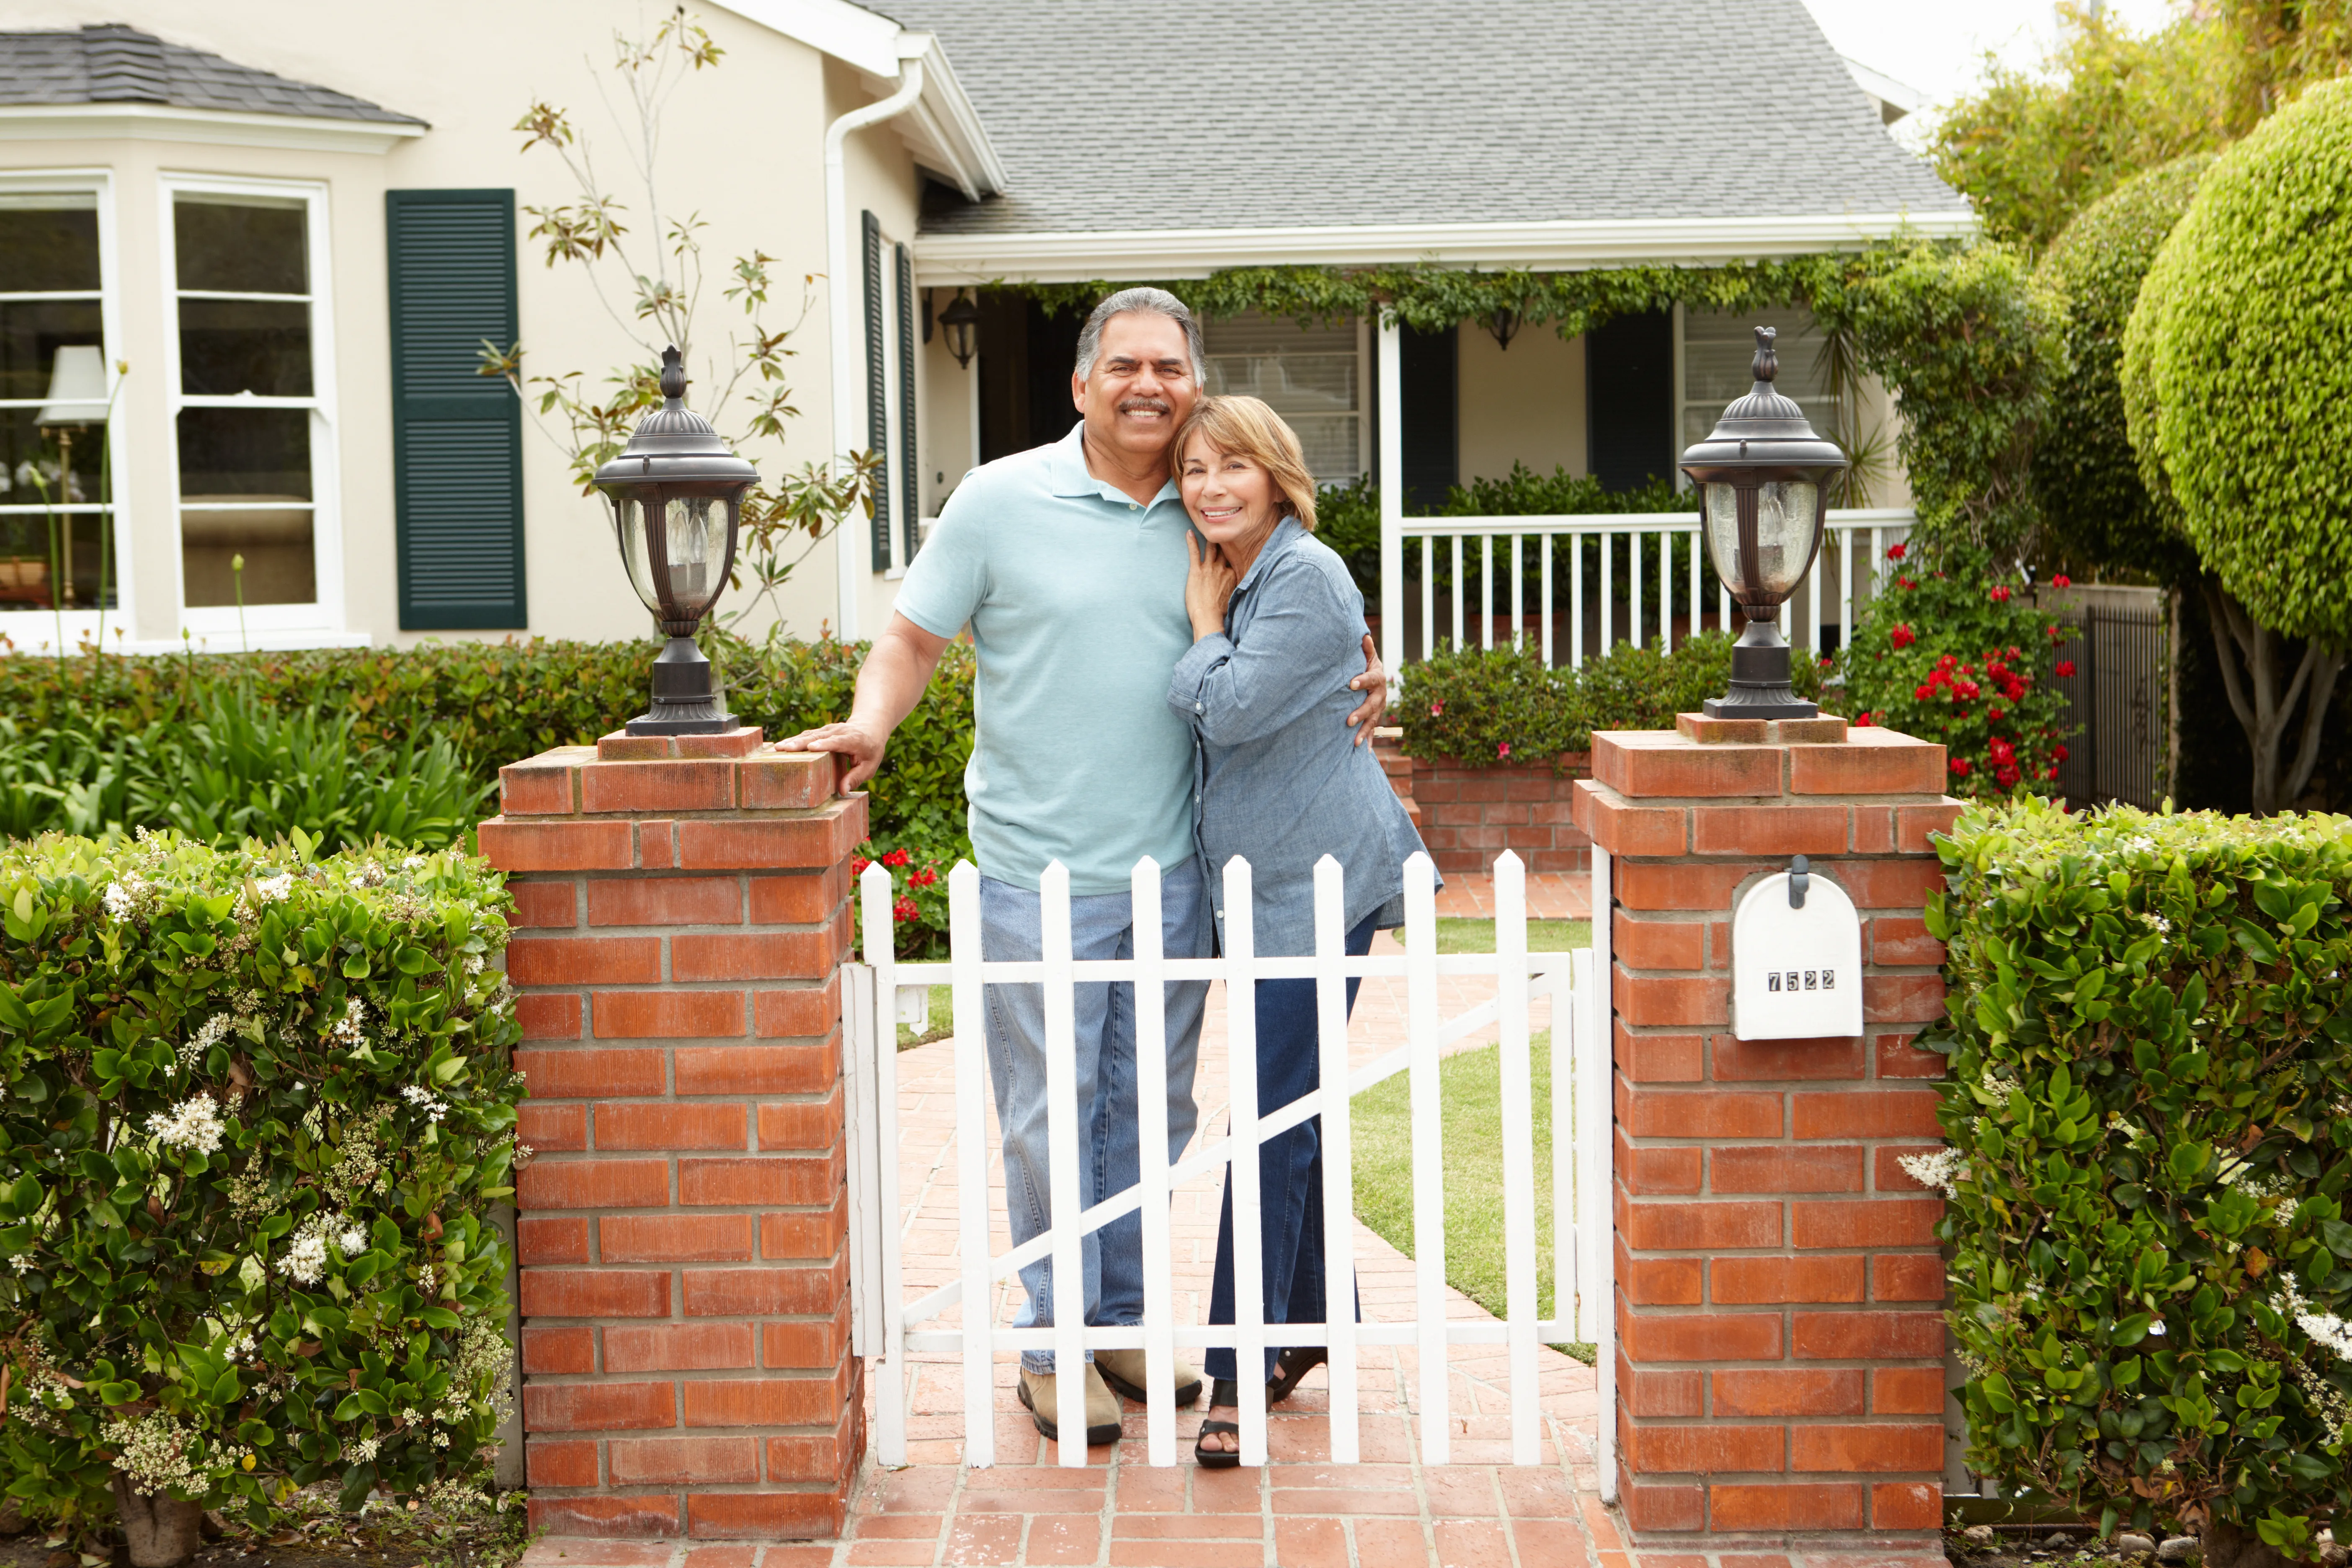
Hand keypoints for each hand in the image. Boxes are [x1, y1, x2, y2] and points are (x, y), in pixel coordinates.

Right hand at [774, 718, 889, 789]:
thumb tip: (842, 791)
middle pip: (818, 736)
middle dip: (800, 743)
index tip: (811, 748)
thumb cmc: (870, 751)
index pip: (838, 742)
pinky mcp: (821, 731)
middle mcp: (838, 732)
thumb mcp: (870, 766)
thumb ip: (856, 777)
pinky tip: (780, 747)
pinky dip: (794, 740)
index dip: (825, 744)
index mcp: (853, 740)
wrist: (869, 728)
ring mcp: (828, 729)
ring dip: (793, 741)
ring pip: (809, 734)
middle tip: (783, 749)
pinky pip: (807, 735)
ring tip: (776, 748)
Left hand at [1184, 533, 1237, 641]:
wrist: (1209, 617)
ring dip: (1209, 538)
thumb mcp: (1233, 597)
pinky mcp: (1196, 571)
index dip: (1233, 550)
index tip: (1234, 543)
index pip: (1233, 558)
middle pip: (1224, 550)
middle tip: (1221, 530)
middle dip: (1224, 540)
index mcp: (1233, 574)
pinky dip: (1191, 541)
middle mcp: (1223, 569)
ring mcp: (1210, 568)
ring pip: (1211, 548)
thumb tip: (1236, 587)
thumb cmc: (1220, 613)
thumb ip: (1234, 587)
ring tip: (1207, 527)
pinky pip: (1194, 552)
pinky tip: (1188, 532)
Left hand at [1346, 633, 1387, 744]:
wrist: (1376, 678)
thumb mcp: (1367, 656)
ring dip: (1364, 732)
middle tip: (1348, 720)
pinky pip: (1372, 731)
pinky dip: (1368, 741)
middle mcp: (1381, 695)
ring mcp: (1379, 708)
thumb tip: (1363, 635)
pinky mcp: (1375, 718)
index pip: (1370, 679)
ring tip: (1354, 743)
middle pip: (1372, 705)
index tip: (1351, 684)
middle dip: (1361, 713)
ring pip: (1373, 721)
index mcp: (1378, 678)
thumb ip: (1365, 649)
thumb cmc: (1366, 664)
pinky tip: (1363, 753)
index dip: (1362, 681)